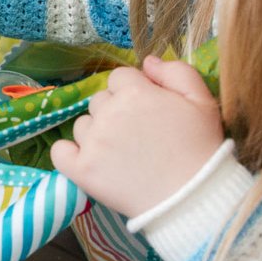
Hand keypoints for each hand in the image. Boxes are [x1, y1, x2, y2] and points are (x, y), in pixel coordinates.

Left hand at [50, 57, 224, 218]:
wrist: (193, 199)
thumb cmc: (201, 149)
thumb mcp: (202, 102)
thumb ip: (176, 72)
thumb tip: (147, 61)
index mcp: (135, 92)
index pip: (120, 78)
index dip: (134, 92)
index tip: (148, 111)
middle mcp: (108, 113)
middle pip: (100, 100)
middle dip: (116, 111)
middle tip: (139, 135)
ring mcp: (92, 142)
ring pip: (83, 125)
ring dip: (97, 133)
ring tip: (123, 153)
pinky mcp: (81, 170)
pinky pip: (60, 152)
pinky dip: (70, 154)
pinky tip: (88, 160)